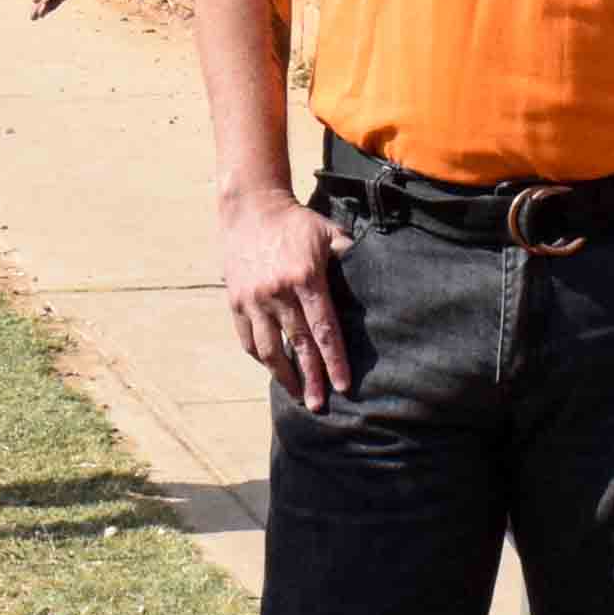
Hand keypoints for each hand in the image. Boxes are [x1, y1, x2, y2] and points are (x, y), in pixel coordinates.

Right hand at [220, 189, 356, 410]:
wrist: (250, 208)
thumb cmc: (296, 223)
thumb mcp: (327, 232)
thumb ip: (349, 256)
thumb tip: (378, 276)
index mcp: (305, 278)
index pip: (323, 329)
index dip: (334, 360)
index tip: (343, 386)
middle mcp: (277, 292)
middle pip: (297, 346)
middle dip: (310, 380)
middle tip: (320, 406)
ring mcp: (253, 299)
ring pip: (268, 349)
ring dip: (283, 375)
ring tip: (297, 394)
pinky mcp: (235, 301)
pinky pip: (248, 339)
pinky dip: (261, 357)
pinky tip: (274, 369)